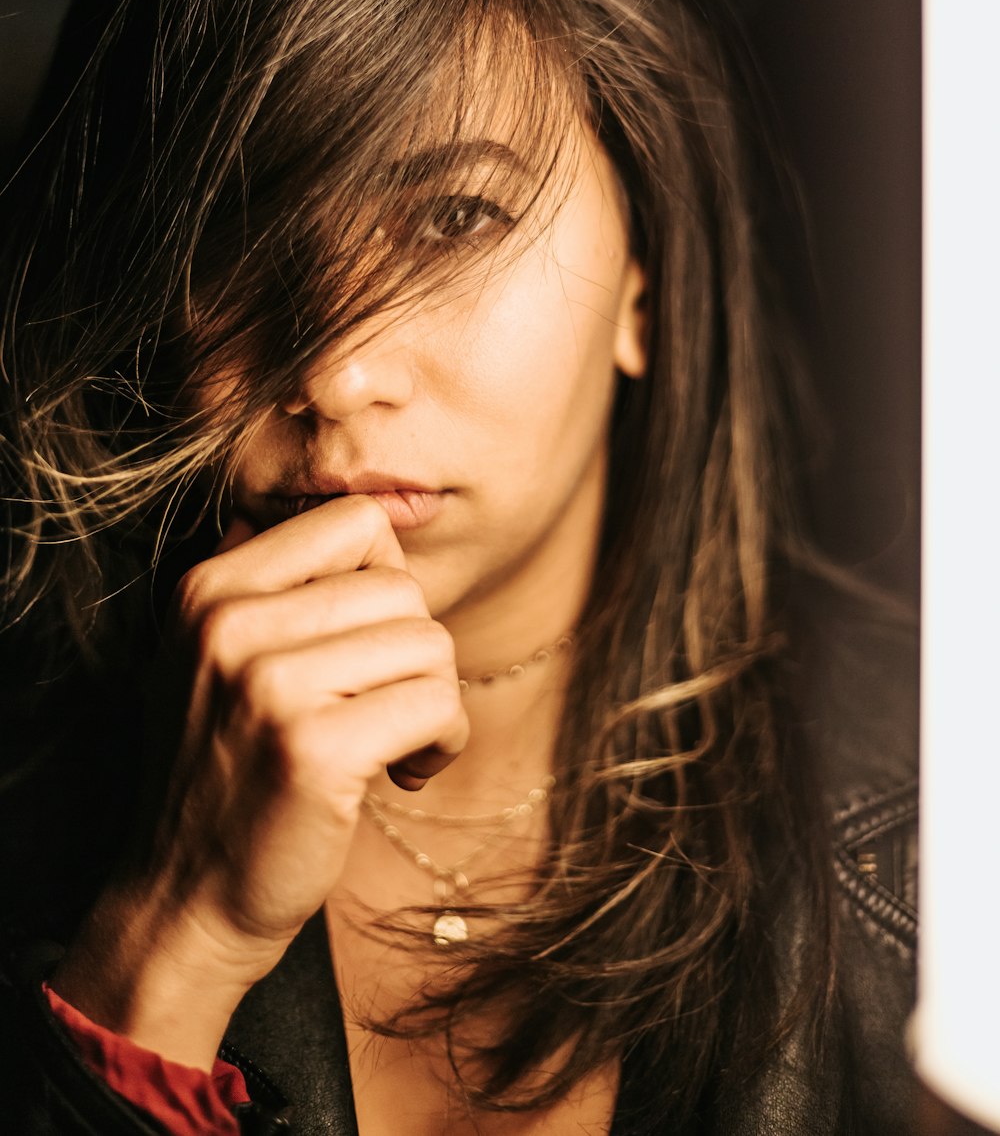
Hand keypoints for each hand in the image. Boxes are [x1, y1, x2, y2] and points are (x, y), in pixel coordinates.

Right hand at [50, 495, 467, 1065]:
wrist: (182, 901)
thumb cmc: (225, 771)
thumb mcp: (215, 655)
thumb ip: (278, 582)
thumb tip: (385, 508)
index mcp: (210, 587)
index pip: (356, 522)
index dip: (386, 581)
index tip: (368, 642)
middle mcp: (229, 623)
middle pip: (402, 589)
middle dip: (415, 653)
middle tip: (385, 710)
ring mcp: (269, 685)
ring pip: (430, 643)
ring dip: (436, 702)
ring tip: (395, 744)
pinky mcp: (315, 749)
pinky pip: (438, 704)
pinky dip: (443, 741)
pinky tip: (405, 774)